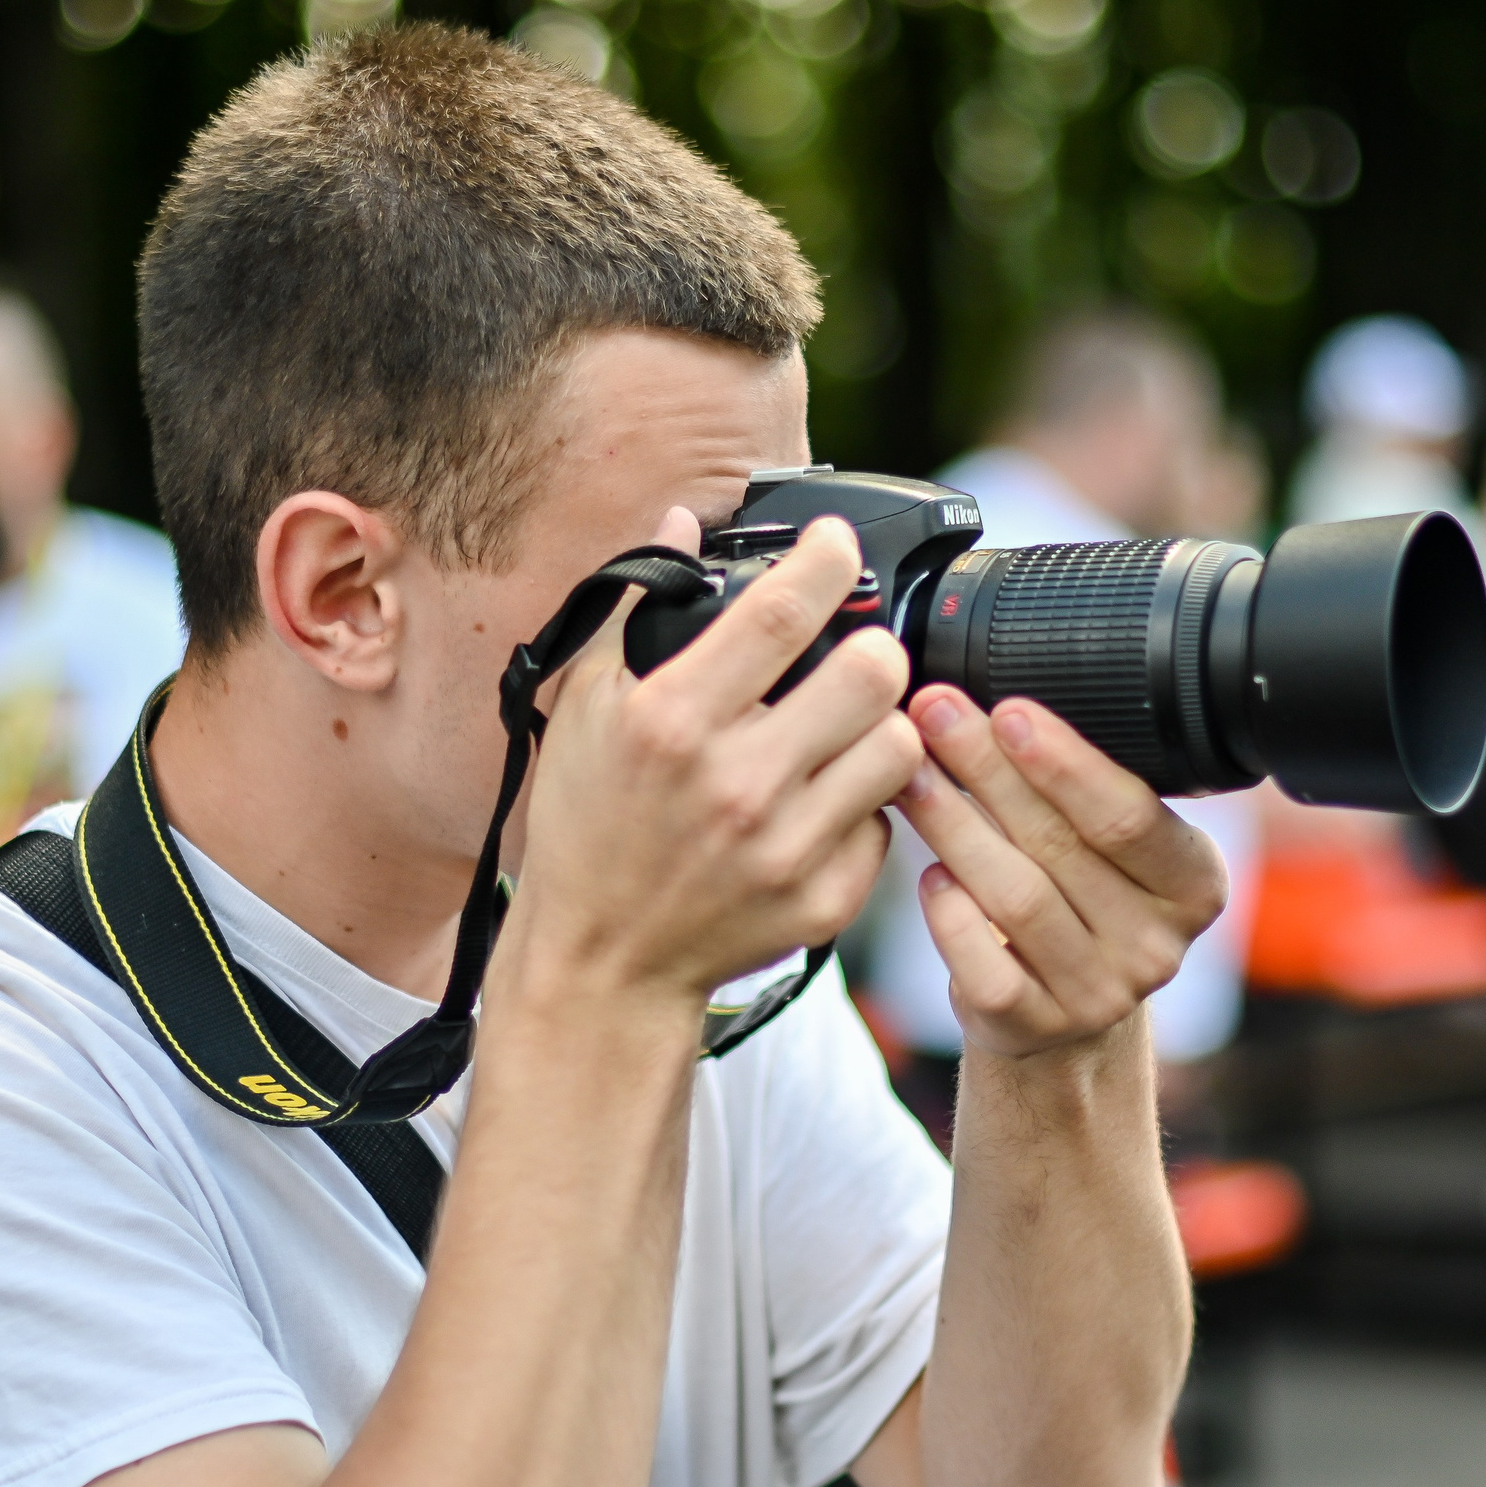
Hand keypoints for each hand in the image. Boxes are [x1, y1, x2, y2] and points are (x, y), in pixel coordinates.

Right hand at [499, 515, 923, 1008]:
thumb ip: (633, 610)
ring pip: (899, 745)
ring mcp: (787, 848)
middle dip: (870, 646)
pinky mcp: (823, 900)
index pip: (782, 611)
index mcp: (673, 723)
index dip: (826, 559)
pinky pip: (885, 823)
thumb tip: (681, 523)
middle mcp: (737, 784)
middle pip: (872, 671)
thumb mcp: (586, 711)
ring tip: (842, 730)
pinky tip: (823, 802)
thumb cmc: (588, 829)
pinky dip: (863, 805)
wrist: (604, 963)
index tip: (837, 544)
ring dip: (878, 724)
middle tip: (853, 653)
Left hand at [895, 688, 1226, 1061]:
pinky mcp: (1036, 1028)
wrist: (1060, 1008)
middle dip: (989, 769)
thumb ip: (1078, 785)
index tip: (1007, 710)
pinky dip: (952, 918)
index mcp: (1193, 882)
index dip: (1065, 762)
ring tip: (909, 775)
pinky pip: (986, 968)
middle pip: (1061, 845)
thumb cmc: (1077, 894)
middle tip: (934, 713)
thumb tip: (994, 698)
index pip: (1129, 815)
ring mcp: (1099, 995)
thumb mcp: (1106, 841)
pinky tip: (929, 876)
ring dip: (955, 826)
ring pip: (1017, 898)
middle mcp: (1158, 944)